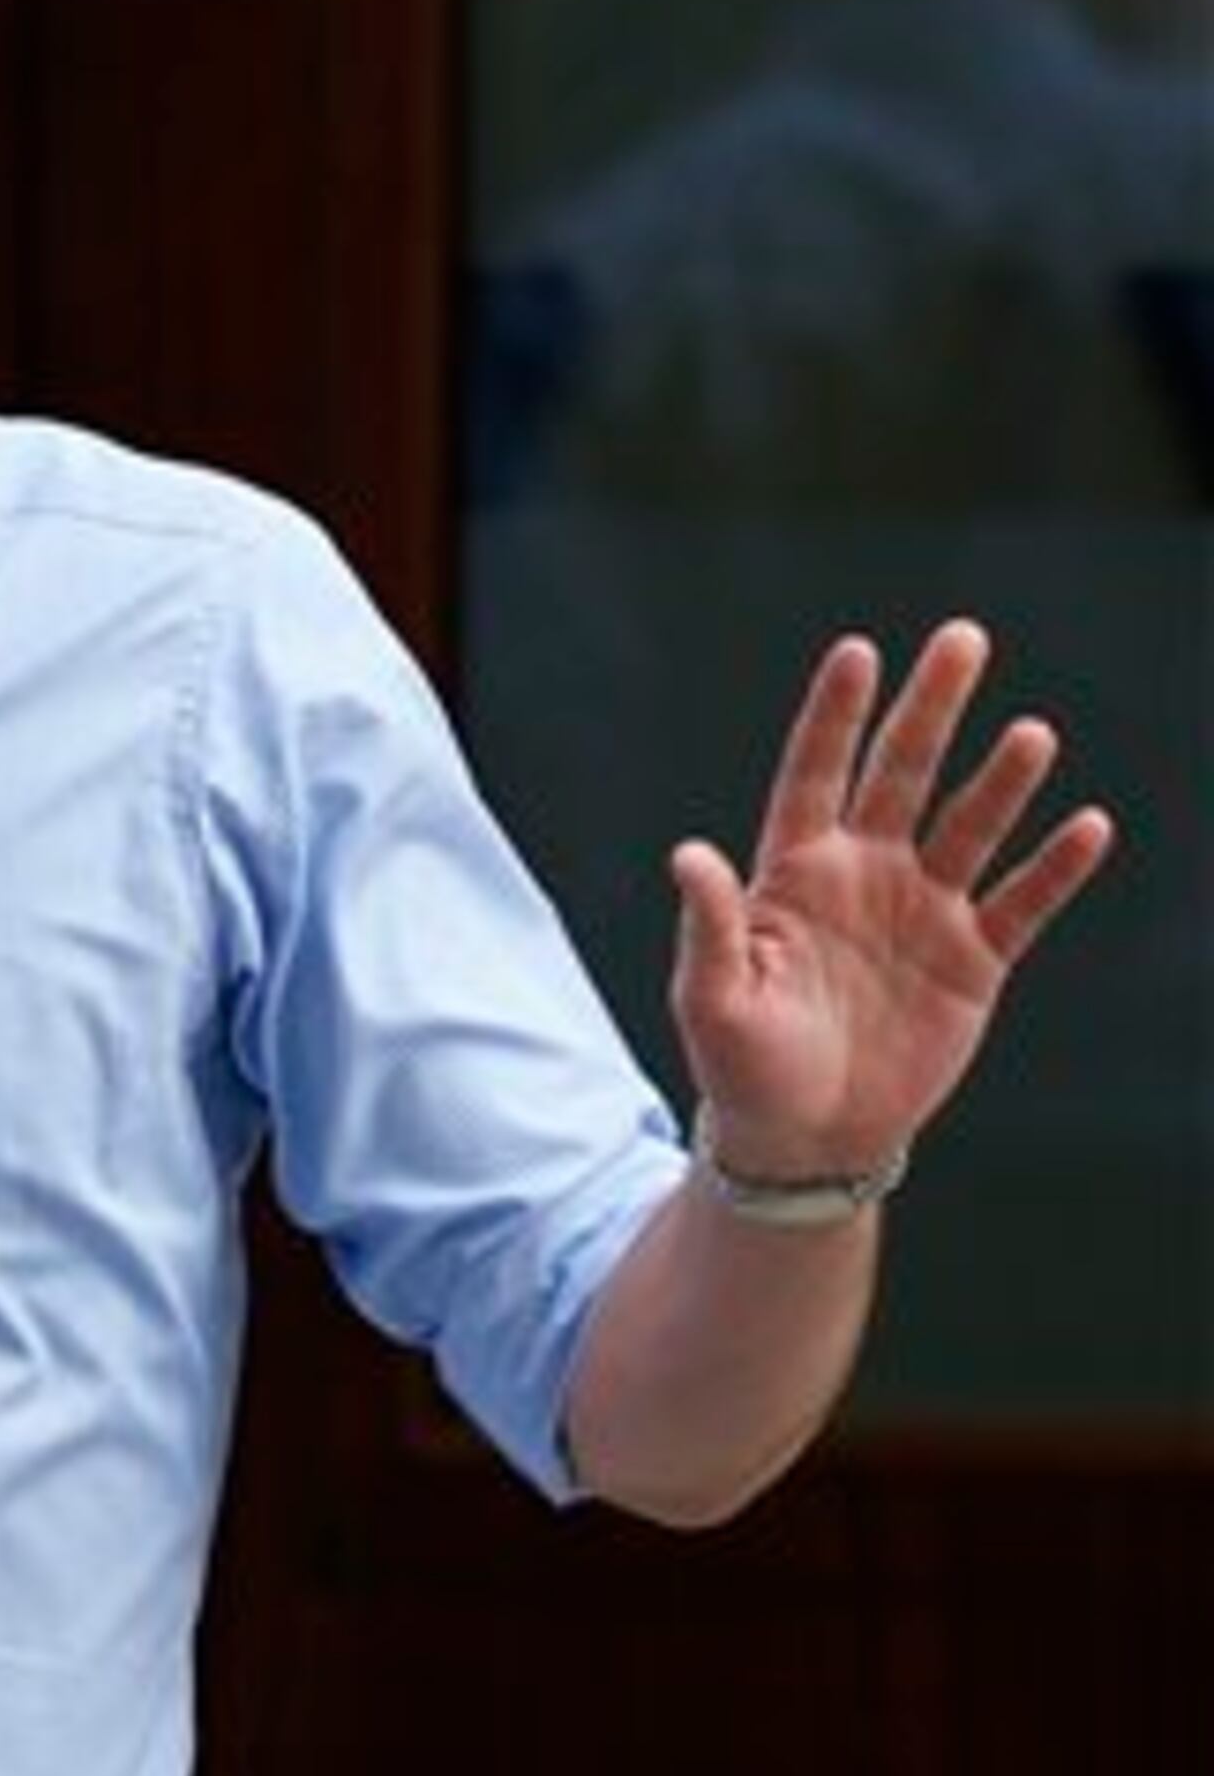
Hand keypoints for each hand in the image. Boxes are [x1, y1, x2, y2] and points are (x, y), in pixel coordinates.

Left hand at [669, 620, 1114, 1178]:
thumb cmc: (742, 1065)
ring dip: (1001, 782)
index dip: (836, 714)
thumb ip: (709, 924)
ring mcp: (924, 911)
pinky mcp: (975, 960)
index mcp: (795, 872)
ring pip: (971, 827)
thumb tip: (688, 853)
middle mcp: (865, 874)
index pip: (816, 773)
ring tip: (1031, 734)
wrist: (806, 1136)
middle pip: (903, 774)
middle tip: (963, 639)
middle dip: (932, 709)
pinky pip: (1023, 902)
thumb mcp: (712, 997)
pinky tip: (1086, 826)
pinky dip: (1054, 867)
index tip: (859, 650)